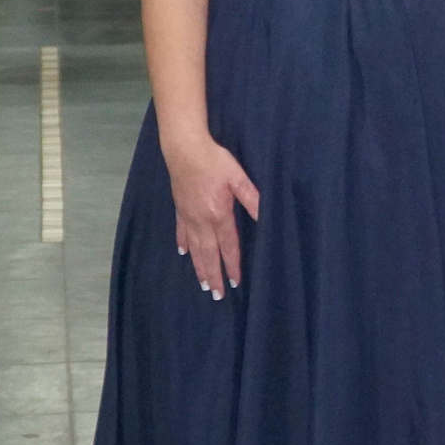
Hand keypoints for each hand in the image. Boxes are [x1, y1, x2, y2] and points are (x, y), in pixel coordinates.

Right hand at [165, 136, 259, 299]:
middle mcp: (202, 221)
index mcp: (219, 215)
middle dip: (213, 275)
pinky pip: (181, 231)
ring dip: (199, 267)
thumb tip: (265, 217)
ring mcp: (188, 216)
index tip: (235, 283)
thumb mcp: (238, 178)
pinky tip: (184, 254)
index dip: (232, 265)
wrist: (184, 149)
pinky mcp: (179, 208)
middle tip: (216, 295)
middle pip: (209, 254)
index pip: (228, 247)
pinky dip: (184, 244)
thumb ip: (252, 199)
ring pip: (195, 248)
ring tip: (202, 283)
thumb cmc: (214, 161)